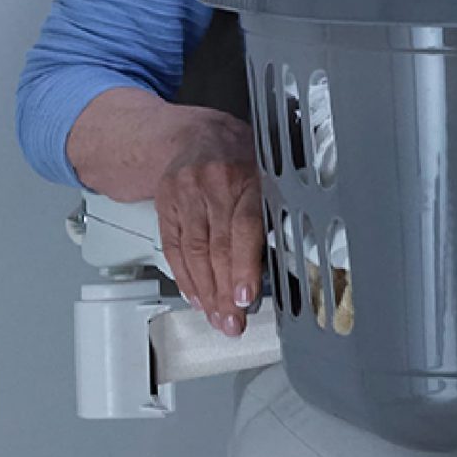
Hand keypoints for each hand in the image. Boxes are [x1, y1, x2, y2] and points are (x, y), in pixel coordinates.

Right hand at [155, 112, 264, 333]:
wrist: (195, 133)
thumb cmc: (239, 157)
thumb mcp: (267, 172)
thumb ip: (274, 210)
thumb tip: (291, 259)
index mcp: (246, 177)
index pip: (244, 228)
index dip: (243, 266)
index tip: (245, 297)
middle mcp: (212, 185)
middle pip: (216, 247)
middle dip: (224, 292)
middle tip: (232, 322)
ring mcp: (184, 195)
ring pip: (193, 252)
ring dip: (205, 292)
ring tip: (216, 317)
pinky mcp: (165, 205)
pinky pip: (173, 248)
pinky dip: (184, 277)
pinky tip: (197, 297)